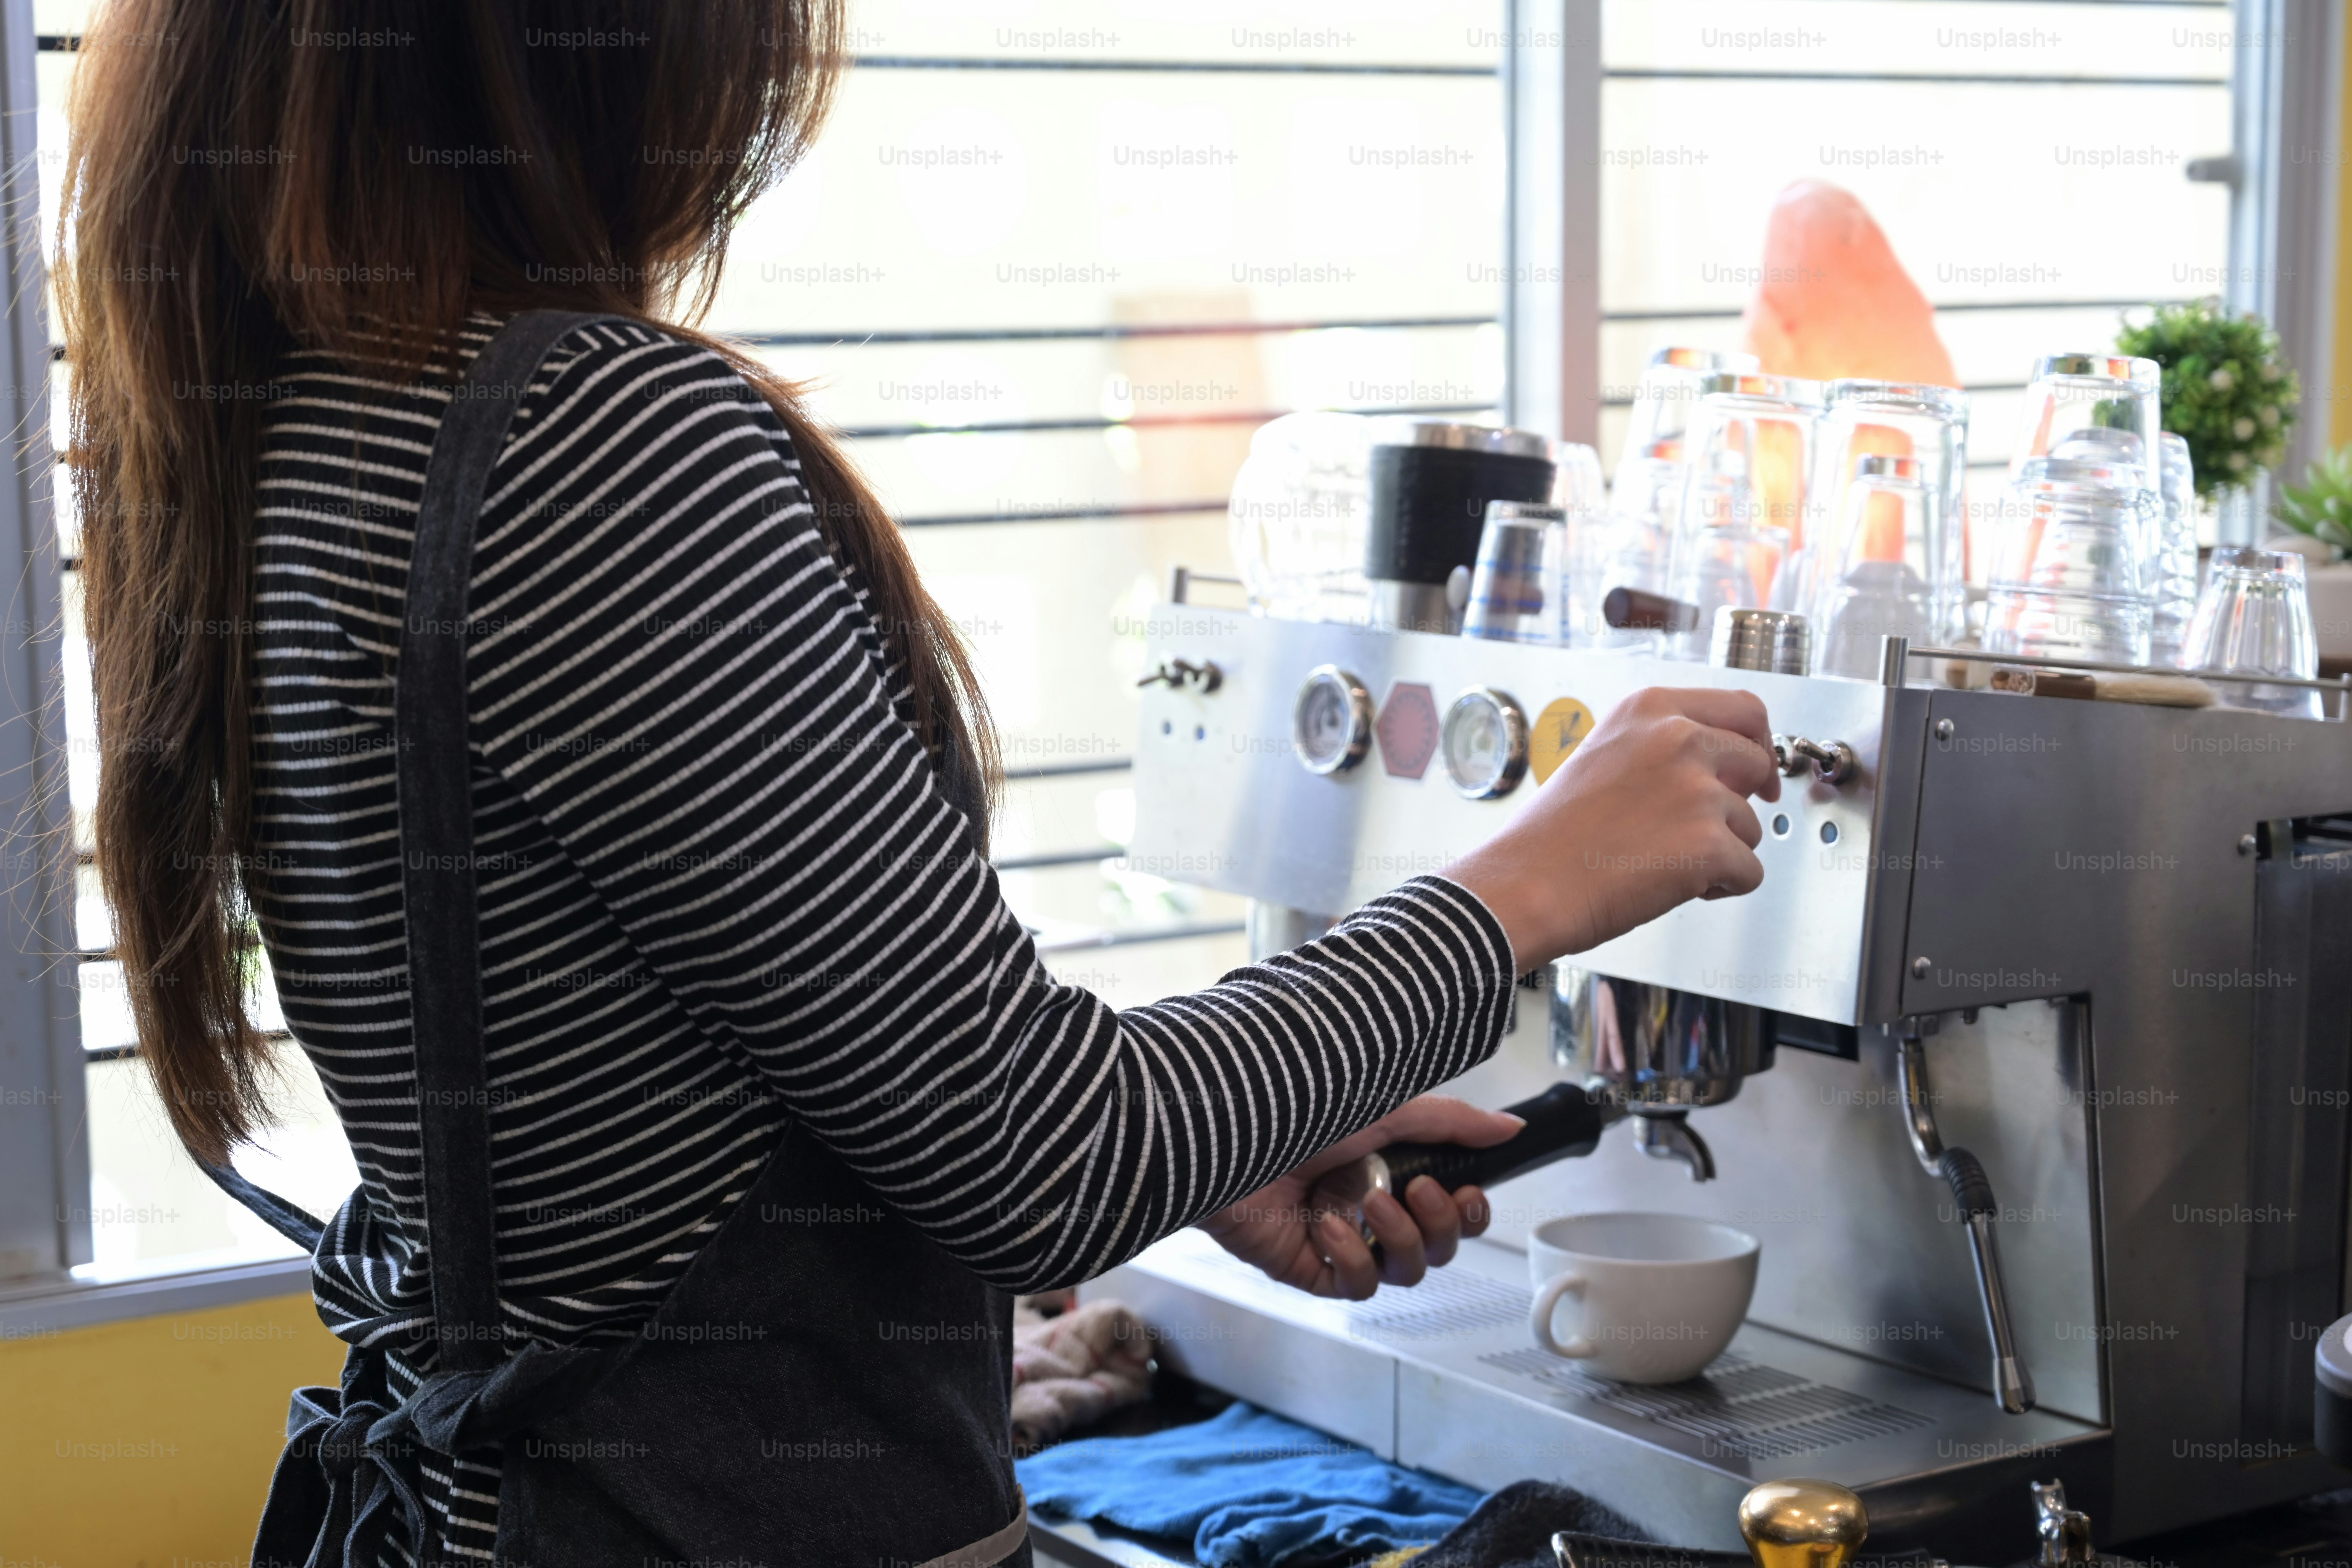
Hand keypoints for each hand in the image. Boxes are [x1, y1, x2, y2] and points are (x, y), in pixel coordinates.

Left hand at [1196, 1094, 1521, 1300]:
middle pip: (1439, 1248)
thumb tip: (1511, 1128)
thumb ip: (1451, 1122)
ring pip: (1406, 1271)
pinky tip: (1326, 1227)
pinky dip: (1351, 1256)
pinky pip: (1358, 1285)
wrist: (1229, 1137)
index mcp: (1391, 1170)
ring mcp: (1342, 1242)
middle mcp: (1370, 1208)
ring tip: (1368, 1201)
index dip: (1469, 1212)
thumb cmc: (1295, 1112)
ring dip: (1398, 1238)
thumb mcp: (1385, 1108)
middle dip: (1439, 1223)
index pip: (1454, 1211)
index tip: (1466, 1192)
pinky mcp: (1311, 1269)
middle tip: (1417, 1188)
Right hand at [1443, 686, 1778, 968]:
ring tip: (1667, 863)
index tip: (1753, 770)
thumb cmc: (1552, 835)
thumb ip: (1660, 748)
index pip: (1742, 709)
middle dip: (1745, 799)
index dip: (1756, 741)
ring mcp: (1698, 791)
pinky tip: (1676, 886)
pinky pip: (1749, 872)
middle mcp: (1679, 739)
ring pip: (1751, 825)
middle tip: (1719, 826)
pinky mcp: (1710, 844)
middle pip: (1757, 762)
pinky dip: (1722, 887)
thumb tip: (1714, 771)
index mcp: (1650, 710)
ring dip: (1724, 849)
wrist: (1525, 884)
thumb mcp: (1603, 756)